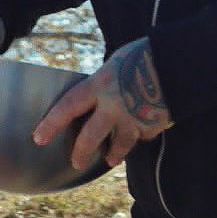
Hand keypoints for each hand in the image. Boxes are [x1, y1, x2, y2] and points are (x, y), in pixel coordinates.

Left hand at [33, 37, 172, 169]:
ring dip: (113, 154)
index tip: (38, 138)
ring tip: (110, 160)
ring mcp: (132, 119)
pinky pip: (143, 135)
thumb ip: (104, 81)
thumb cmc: (145, 54)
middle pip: (90, 137)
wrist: (178, 64)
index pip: (67, 107)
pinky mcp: (152, 126)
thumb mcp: (117, 62)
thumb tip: (97, 92)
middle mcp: (112, 106)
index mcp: (99, 85)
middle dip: (81, 152)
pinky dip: (142, 135)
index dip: (51, 123)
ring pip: (118, 145)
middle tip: (77, 162)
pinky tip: (143, 133)